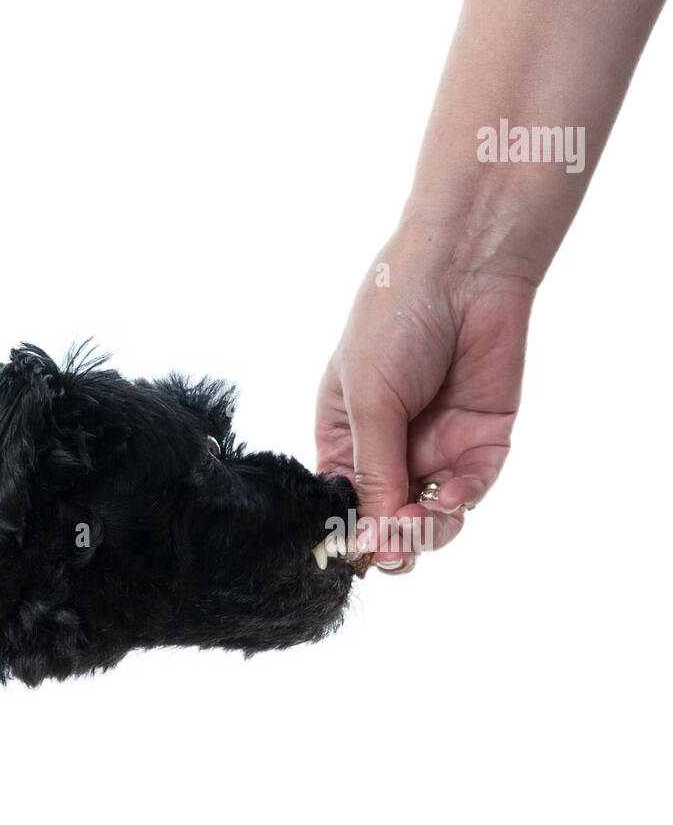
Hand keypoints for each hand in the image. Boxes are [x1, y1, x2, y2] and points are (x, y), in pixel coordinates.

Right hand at [315, 227, 534, 573]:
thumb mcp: (369, 401)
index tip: (361, 551)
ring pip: (433, 513)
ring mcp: (435, 442)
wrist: (462, 273)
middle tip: (400, 543)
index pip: (343, 501)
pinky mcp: (481, 438)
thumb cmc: (392, 322)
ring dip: (430, 526)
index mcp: (344, 434)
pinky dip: (463, 499)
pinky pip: (473, 487)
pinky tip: (453, 493)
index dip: (351, 531)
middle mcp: (389, 445)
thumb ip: (373, 471)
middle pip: (389, 516)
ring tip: (427, 517)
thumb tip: (372, 538)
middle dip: (395, 536)